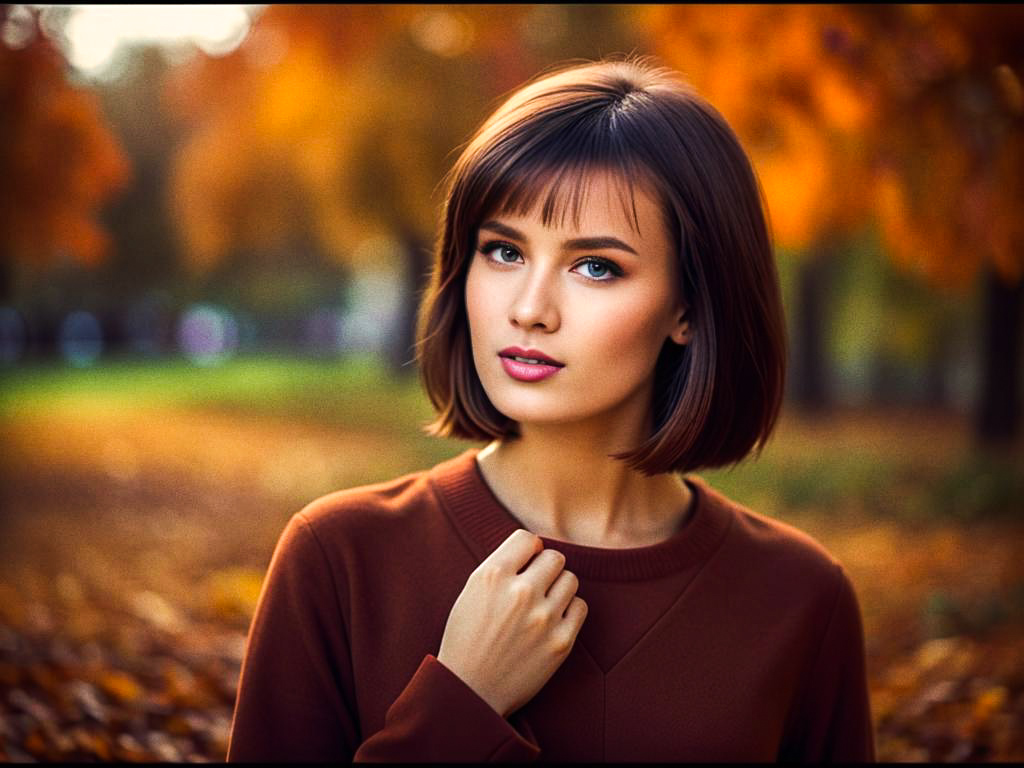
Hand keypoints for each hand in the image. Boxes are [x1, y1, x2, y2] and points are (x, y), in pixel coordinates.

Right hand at [437, 529, 587, 717]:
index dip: (527, 551)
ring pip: (570, 579)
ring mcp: (543, 617)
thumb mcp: (472, 591)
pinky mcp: (561, 642)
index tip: (523, 565)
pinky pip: (580, 606)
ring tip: (541, 606)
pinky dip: (568, 611)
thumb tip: (536, 547)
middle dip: (544, 569)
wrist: (469, 691)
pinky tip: (551, 621)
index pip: (527, 538)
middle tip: (533, 588)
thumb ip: (502, 566)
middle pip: (554, 557)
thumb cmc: (468, 639)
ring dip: (558, 589)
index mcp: (492, 576)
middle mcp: (520, 592)